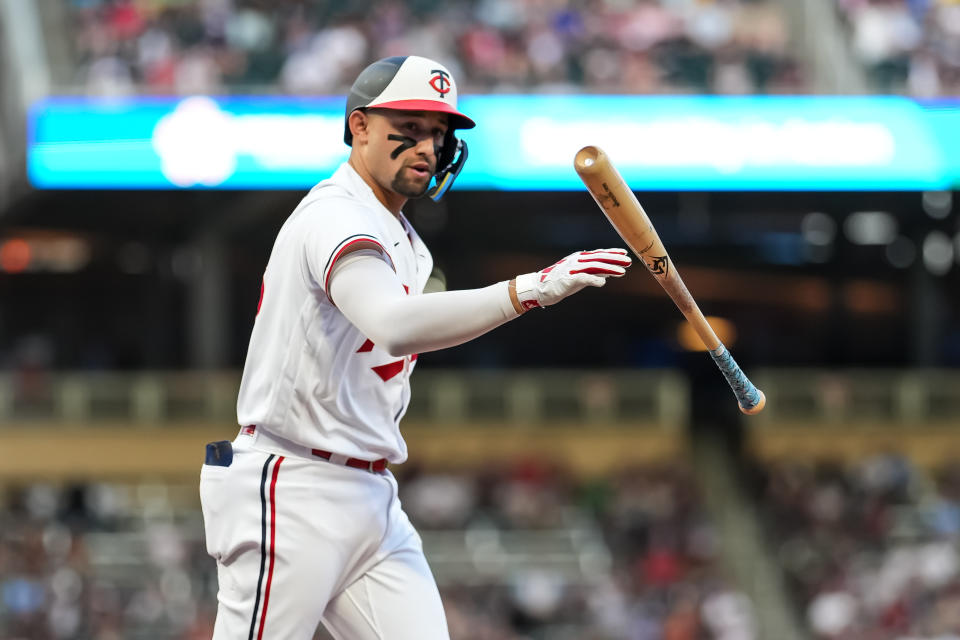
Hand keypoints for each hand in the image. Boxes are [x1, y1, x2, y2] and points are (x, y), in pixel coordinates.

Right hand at [514, 248, 630, 309]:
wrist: (541, 288)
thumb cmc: (561, 282)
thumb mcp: (580, 274)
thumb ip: (593, 272)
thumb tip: (609, 272)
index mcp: (580, 258)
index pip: (599, 254)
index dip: (612, 253)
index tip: (624, 253)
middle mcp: (577, 260)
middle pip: (599, 258)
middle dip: (615, 259)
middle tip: (628, 261)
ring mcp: (573, 269)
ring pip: (595, 266)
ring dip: (609, 269)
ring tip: (622, 272)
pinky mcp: (569, 279)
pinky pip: (585, 278)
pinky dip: (595, 280)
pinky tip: (604, 283)